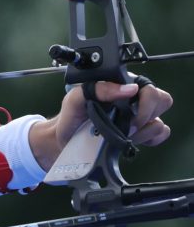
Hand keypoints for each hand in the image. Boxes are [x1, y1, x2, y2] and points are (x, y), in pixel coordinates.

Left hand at [29, 79, 172, 170]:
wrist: (65, 141)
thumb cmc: (71, 116)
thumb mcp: (76, 99)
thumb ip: (99, 89)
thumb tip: (129, 89)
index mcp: (119, 85)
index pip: (147, 86)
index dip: (144, 101)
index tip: (128, 113)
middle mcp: (132, 99)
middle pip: (161, 100)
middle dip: (145, 115)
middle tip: (126, 125)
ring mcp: (138, 117)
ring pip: (160, 121)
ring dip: (143, 131)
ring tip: (124, 134)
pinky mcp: (141, 134)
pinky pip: (160, 134)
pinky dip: (150, 139)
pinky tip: (133, 139)